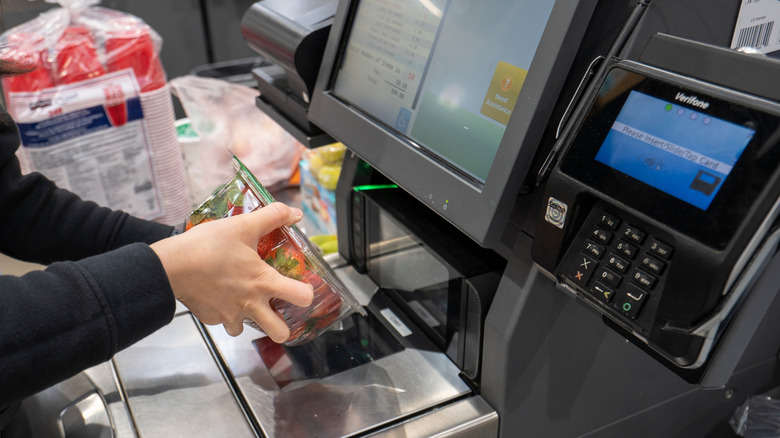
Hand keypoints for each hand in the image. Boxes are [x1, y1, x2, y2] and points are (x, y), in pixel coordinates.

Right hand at [150, 202, 313, 341]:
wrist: (170, 267)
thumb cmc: (207, 247)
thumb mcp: (243, 225)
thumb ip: (272, 216)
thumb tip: (294, 213)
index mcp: (263, 282)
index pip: (302, 298)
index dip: (307, 294)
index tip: (303, 289)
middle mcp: (251, 304)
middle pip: (280, 333)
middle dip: (282, 327)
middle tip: (277, 312)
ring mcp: (230, 315)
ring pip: (246, 329)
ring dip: (247, 319)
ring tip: (241, 301)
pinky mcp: (211, 319)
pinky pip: (223, 322)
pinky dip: (223, 312)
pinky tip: (217, 295)